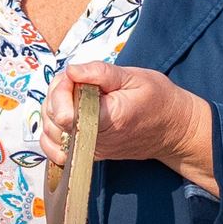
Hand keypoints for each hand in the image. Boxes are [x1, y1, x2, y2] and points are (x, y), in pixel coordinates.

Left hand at [43, 61, 217, 194]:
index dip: (61, 89)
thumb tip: (70, 71)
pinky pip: (56, 147)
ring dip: (53, 109)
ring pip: (49, 133)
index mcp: (107, 120)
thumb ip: (99, 73)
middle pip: (52, 119)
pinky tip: (65, 113)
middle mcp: (95, 140)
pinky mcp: (87, 153)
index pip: (63, 113)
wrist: (173, 130)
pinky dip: (52, 130)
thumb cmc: (158, 100)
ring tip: (74, 94)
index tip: (75, 76)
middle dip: (57, 94)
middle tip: (78, 80)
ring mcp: (89, 150)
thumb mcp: (134, 76)